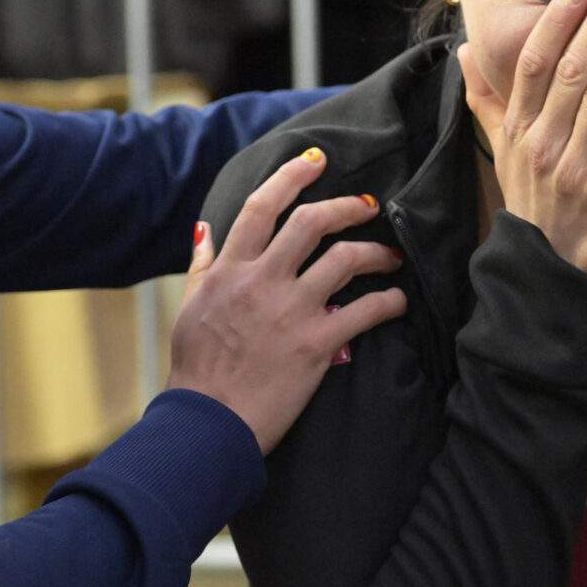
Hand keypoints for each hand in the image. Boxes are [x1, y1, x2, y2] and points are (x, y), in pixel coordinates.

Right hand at [168, 150, 405, 452]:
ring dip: (376, 251)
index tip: (315, 160)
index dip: (291, 175)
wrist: (206, 425)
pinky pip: (364, 311)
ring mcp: (291, 311)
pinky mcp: (316, 344)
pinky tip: (399, 301)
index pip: (262, 207)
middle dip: (347, 206)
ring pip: (344, 259)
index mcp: (230, 271)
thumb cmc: (196, 371)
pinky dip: (388, 302)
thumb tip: (204, 227)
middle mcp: (262, 282)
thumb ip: (202, 265)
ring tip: (392, 256)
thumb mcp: (188, 309)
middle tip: (370, 205)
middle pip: (311, 222)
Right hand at [458, 0, 586, 278]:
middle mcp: (539, 143)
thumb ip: (486, 100)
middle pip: (569, 71)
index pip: (534, 63)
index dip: (556, 22)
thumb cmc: (533, 202)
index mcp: (517, 130)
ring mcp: (570, 166)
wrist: (550, 269)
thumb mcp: (502, 151)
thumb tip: (465, 50)